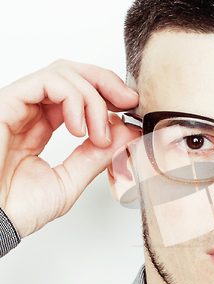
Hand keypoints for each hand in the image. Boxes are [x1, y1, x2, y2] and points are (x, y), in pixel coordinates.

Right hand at [0, 60, 139, 237]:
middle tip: (128, 101)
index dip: (106, 95)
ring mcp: (18, 106)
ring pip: (63, 73)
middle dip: (106, 83)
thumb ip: (97, 156)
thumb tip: (126, 132)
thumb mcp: (70, 180)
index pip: (77, 95)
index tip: (131, 110)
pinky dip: (74, 98)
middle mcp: (29, 113)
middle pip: (71, 74)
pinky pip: (47, 81)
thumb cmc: (17, 210)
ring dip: (93, 97)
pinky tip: (81, 129)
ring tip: (99, 132)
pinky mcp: (6, 103)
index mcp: (41, 128)